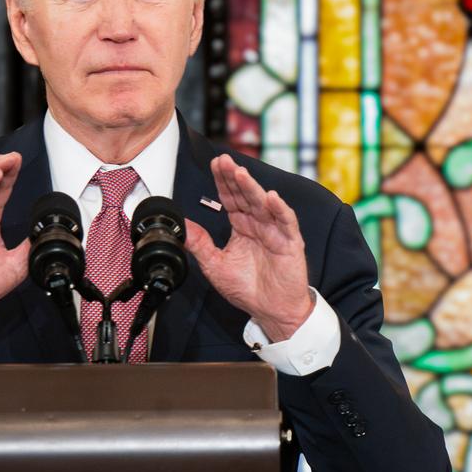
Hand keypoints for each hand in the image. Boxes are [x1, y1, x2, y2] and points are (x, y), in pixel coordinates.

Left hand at [184, 154, 312, 341]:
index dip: (223, 181)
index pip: (231, 198)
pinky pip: (286, 222)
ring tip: (240, 173)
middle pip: (245, 195)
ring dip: (252, 188)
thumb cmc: (248, 290)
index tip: (214, 163)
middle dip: (234, 177)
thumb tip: (181, 227)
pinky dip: (280, 210)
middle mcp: (258, 224)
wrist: (272, 311)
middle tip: (224, 160)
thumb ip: (199, 244)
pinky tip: (271, 198)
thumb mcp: (215, 266)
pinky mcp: (290, 243)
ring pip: (263, 204)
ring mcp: (275, 231)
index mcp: (241, 227)